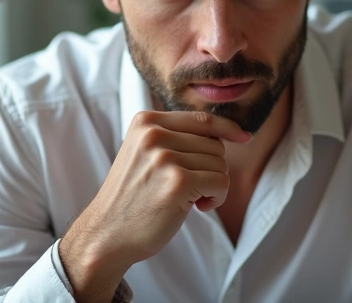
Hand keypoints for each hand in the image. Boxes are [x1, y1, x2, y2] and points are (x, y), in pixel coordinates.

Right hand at [60, 111, 250, 301]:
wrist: (107, 233)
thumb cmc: (132, 197)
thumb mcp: (145, 153)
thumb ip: (175, 137)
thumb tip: (227, 132)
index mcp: (146, 121)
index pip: (202, 118)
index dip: (227, 128)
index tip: (244, 137)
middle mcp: (154, 134)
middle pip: (214, 144)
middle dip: (210, 169)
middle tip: (188, 189)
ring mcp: (165, 157)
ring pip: (220, 164)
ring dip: (213, 186)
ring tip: (188, 199)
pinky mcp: (177, 182)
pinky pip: (220, 183)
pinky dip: (216, 198)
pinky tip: (197, 207)